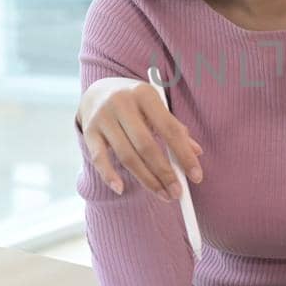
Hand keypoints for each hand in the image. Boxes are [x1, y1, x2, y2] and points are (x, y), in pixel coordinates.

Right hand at [77, 77, 202, 199]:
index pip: (169, 128)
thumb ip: (175, 128)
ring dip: (146, 179)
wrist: (98, 91)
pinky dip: (109, 175)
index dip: (184, 154)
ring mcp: (102, 117)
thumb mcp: (156, 108)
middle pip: (146, 145)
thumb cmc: (137, 104)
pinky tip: (121, 189)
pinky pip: (99, 158)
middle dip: (165, 173)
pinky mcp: (89, 132)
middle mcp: (122, 103)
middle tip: (177, 192)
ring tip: (163, 194)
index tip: (196, 177)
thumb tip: (196, 153)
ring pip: (127, 155)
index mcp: (145, 94)